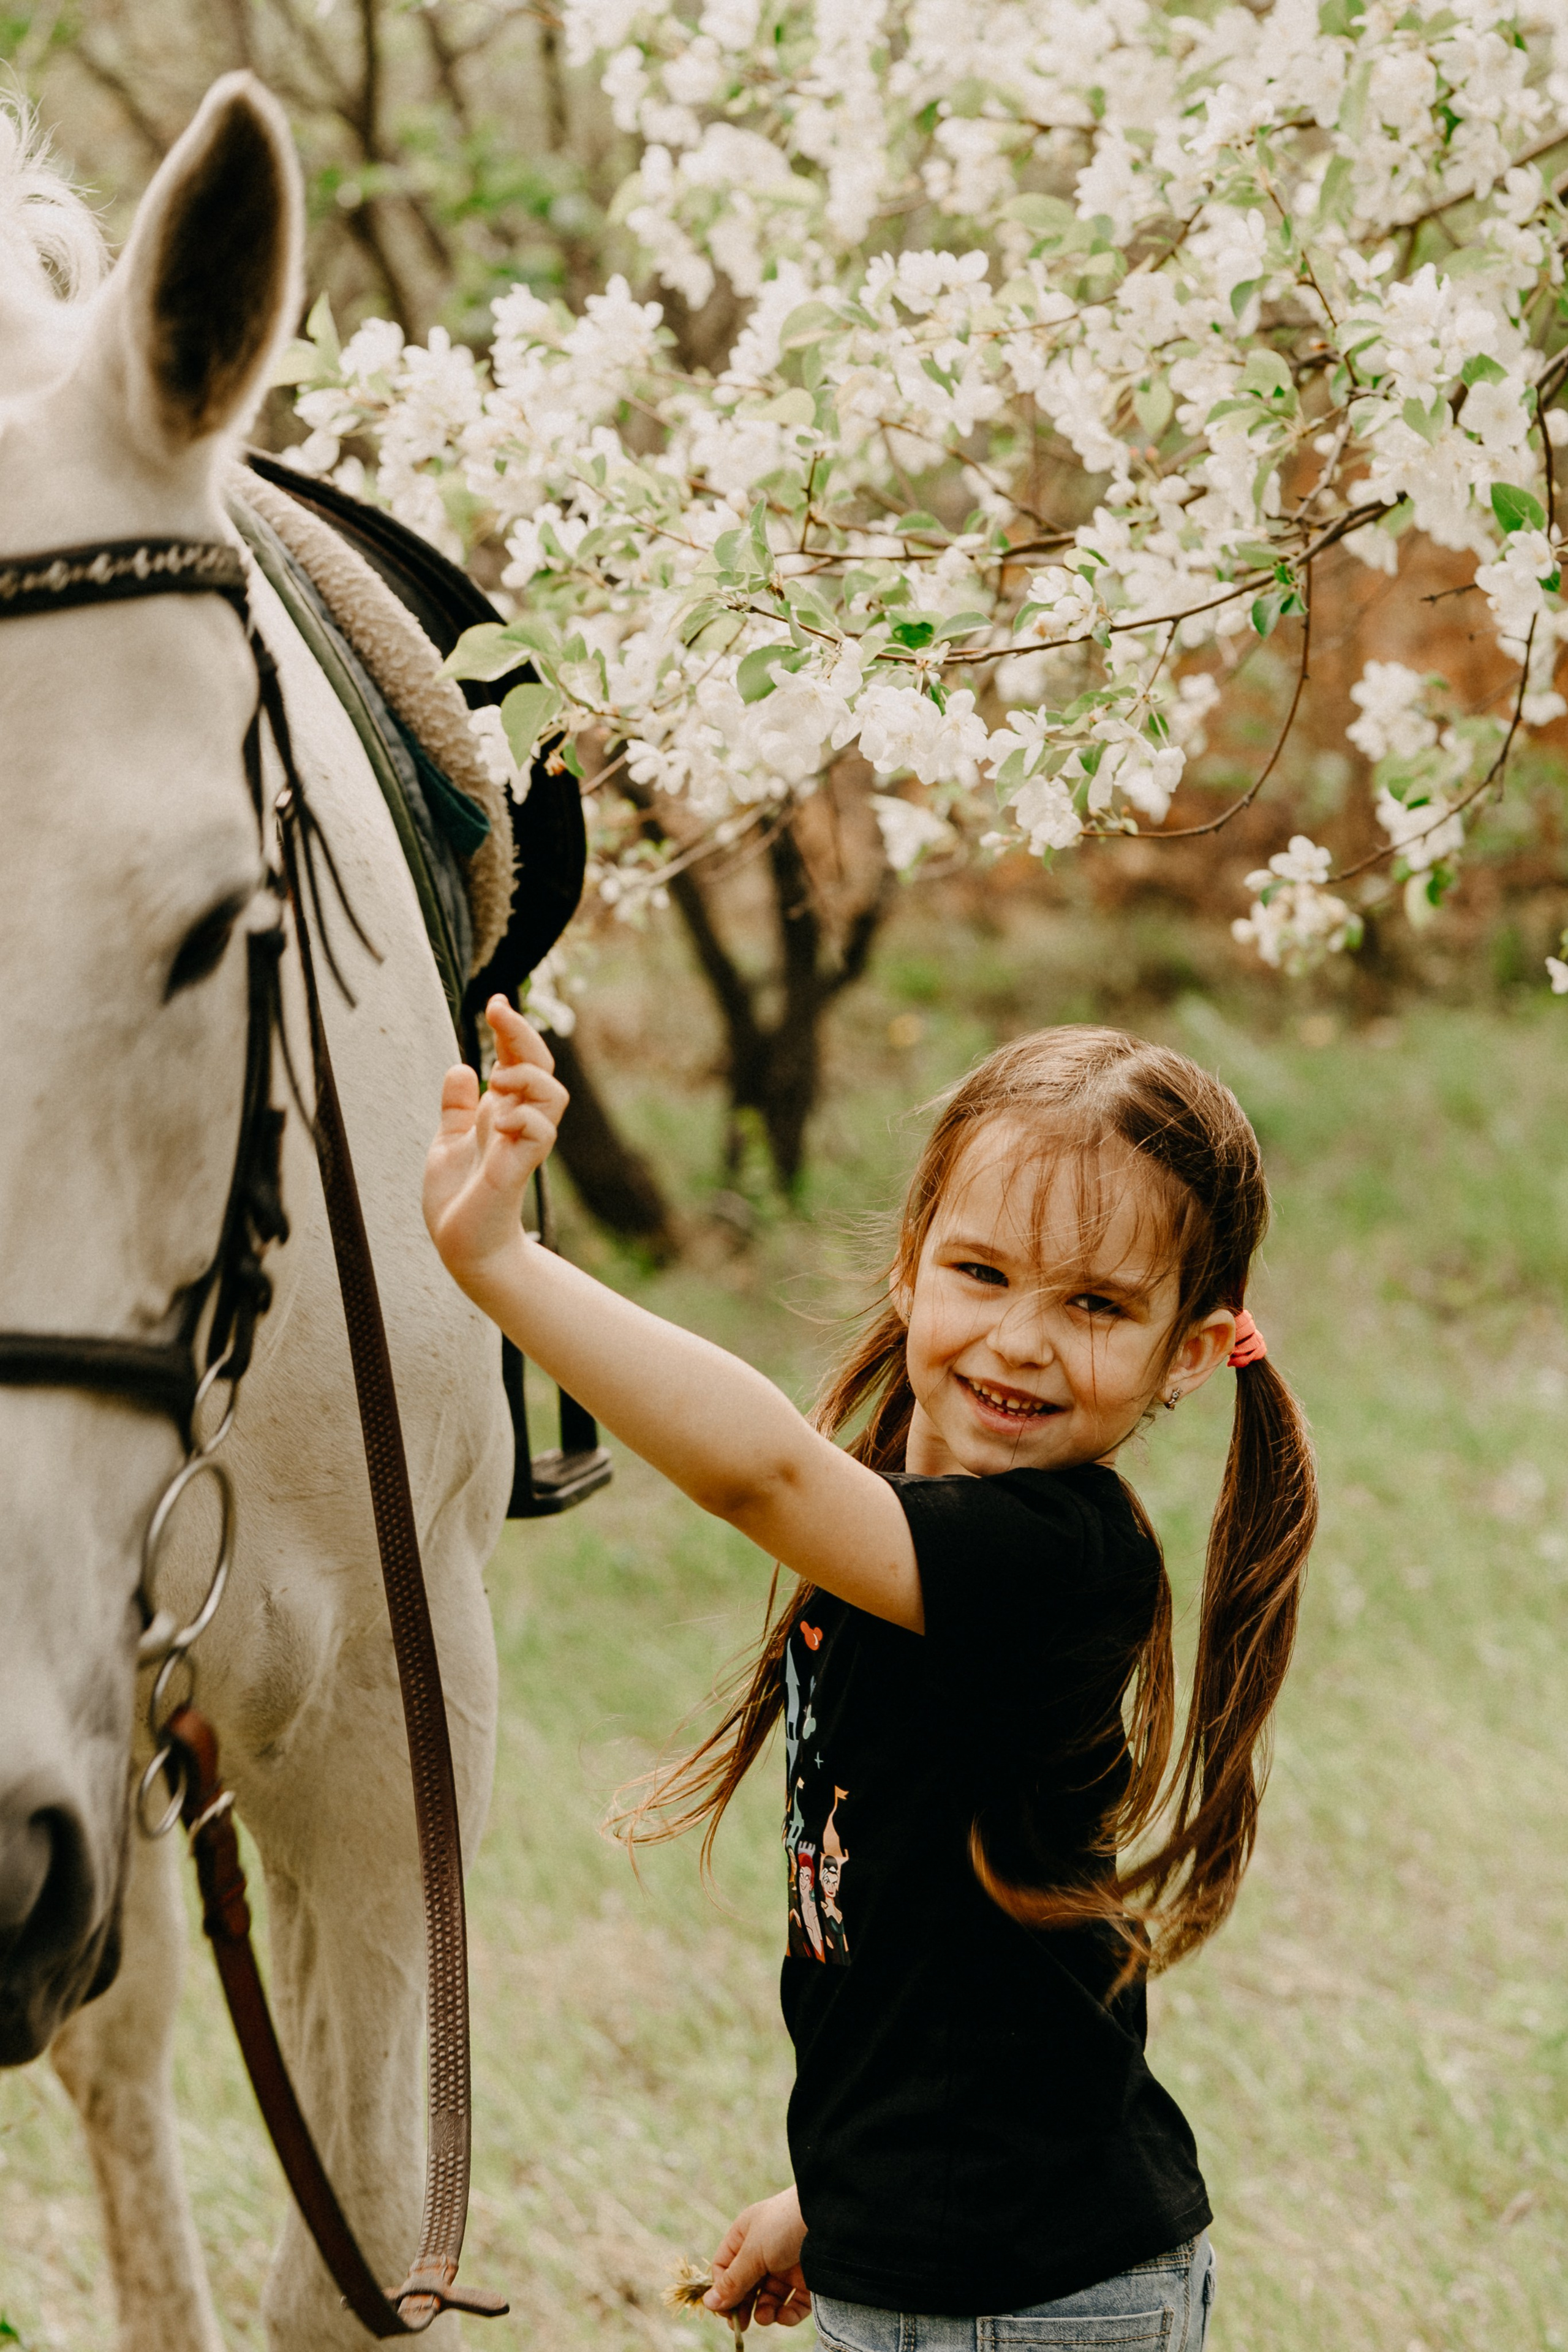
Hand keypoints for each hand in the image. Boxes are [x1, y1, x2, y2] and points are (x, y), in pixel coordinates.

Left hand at [423, 997, 567, 1288]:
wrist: (462, 1248)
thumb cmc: (458, 1202)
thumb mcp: (448, 1142)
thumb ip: (456, 1109)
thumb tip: (461, 1067)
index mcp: (498, 1114)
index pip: (517, 1061)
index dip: (512, 1031)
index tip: (495, 1003)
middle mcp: (515, 1124)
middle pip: (541, 1067)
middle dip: (522, 1034)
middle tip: (496, 1011)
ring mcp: (520, 1144)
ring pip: (553, 1094)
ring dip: (528, 1076)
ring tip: (499, 1080)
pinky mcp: (517, 1168)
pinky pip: (540, 1132)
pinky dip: (523, 1117)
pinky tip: (499, 1122)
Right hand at [705, 2185, 808, 2329]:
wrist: (831, 2219)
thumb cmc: (784, 2225)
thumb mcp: (753, 2252)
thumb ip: (733, 2281)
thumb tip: (708, 2303)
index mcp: (747, 2235)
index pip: (725, 2266)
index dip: (722, 2289)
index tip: (723, 2310)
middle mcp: (765, 2251)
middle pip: (746, 2286)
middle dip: (743, 2305)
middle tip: (740, 2325)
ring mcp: (787, 2266)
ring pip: (768, 2298)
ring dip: (764, 2311)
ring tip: (764, 2317)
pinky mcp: (807, 2280)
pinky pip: (792, 2305)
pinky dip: (786, 2315)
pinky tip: (783, 2316)